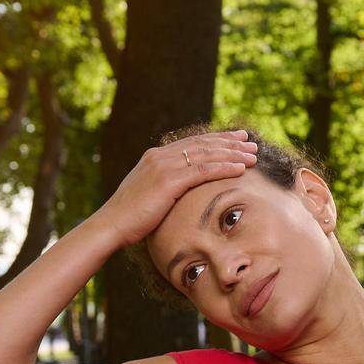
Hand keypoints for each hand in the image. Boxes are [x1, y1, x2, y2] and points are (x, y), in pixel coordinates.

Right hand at [98, 130, 258, 247]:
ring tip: (253, 155)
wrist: (111, 225)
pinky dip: (224, 168)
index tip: (237, 138)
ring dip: (233, 154)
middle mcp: (160, 156)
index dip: (217, 139)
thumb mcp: (149, 195)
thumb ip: (165, 186)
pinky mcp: (168, 181)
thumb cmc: (130, 217)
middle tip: (251, 142)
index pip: (193, 143)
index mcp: (156, 157)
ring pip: (206, 155)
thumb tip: (180, 192)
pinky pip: (203, 171)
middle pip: (203, 144)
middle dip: (230, 143)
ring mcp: (164, 166)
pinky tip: (241, 169)